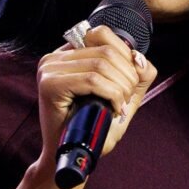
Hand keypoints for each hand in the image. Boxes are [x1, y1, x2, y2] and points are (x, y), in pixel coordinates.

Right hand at [37, 25, 156, 158]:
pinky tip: (114, 108)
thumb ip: (136, 75)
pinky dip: (111, 94)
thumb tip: (139, 58)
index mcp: (67, 53)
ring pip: (101, 64)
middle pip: (106, 50)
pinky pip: (92, 80)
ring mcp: (49, 69)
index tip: (130, 82)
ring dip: (121, 87)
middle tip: (125, 99)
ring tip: (119, 105)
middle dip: (127, 75)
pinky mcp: (49, 85)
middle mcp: (54, 57)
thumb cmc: (94, 126)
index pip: (101, 34)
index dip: (125, 55)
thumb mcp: (121, 95)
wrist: (73, 155)